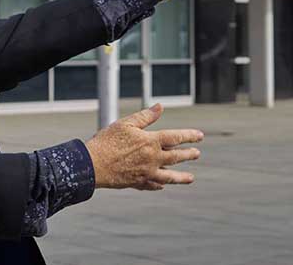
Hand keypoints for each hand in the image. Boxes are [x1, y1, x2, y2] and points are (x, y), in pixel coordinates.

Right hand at [84, 104, 202, 190]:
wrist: (93, 165)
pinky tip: (162, 185)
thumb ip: (145, 117)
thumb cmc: (107, 141)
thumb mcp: (126, 123)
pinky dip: (159, 185)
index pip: (176, 137)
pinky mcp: (137, 183)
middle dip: (188, 154)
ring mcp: (146, 173)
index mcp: (151, 142)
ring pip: (169, 176)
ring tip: (191, 178)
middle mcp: (153, 159)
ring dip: (181, 177)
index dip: (189, 136)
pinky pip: (153, 185)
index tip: (200, 136)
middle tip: (197, 153)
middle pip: (176, 157)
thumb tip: (160, 107)